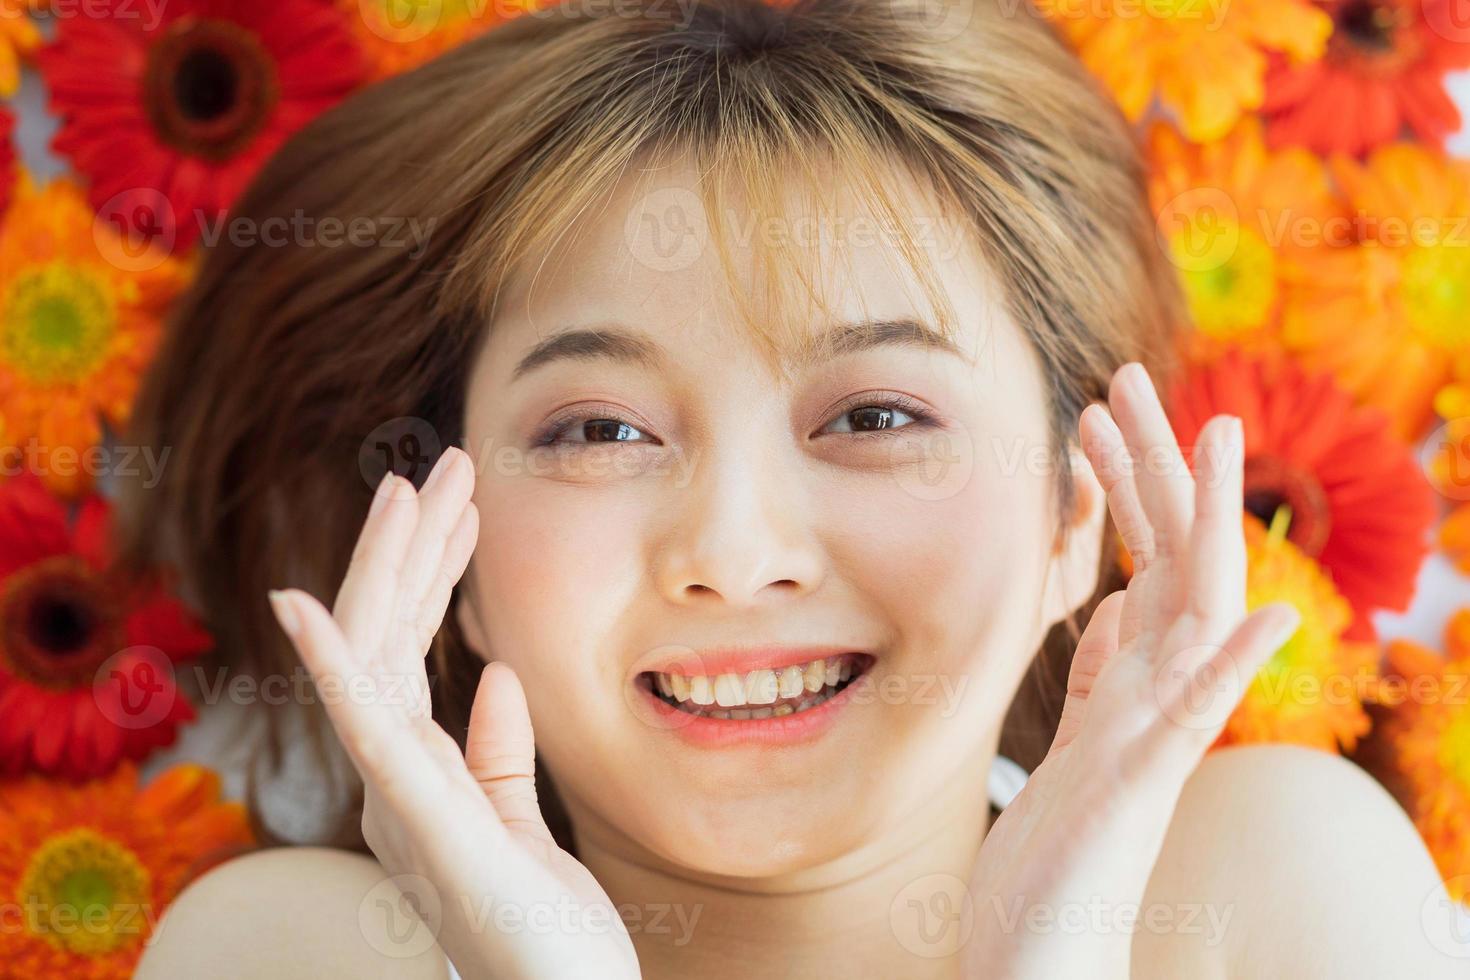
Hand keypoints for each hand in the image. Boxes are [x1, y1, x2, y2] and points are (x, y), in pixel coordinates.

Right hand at [266, 448, 639, 979]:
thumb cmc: (544, 935)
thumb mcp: (520, 823)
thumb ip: (496, 751)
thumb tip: (495, 672)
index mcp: (418, 774)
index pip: (409, 652)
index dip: (426, 574)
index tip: (459, 506)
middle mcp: (394, 780)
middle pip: (387, 638)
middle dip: (410, 547)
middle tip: (443, 465)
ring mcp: (399, 799)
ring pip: (374, 659)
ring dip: (386, 568)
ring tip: (407, 487)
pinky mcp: (420, 822)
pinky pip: (368, 731)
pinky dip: (331, 664)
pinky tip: (305, 604)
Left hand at [963, 362, 1299, 977]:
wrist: (1042, 951)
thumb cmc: (1056, 854)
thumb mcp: (1074, 743)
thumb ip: (1102, 677)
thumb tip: (1114, 611)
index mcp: (1133, 683)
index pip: (1142, 562)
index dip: (1128, 486)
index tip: (1100, 411)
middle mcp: (1156, 699)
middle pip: (1170, 559)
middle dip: (1155, 466)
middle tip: (1131, 374)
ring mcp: (1157, 739)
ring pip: (1197, 612)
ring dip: (1207, 522)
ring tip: (1223, 435)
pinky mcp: (1142, 788)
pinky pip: (1196, 719)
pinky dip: (1231, 665)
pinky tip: (1267, 615)